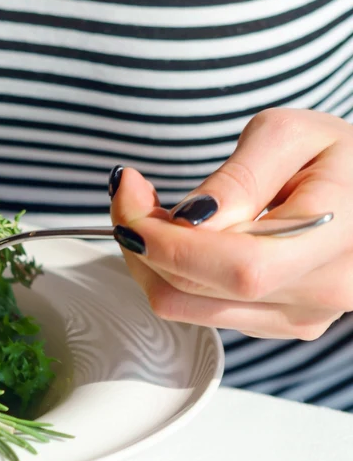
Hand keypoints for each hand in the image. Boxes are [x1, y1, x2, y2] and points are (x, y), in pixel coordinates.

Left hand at [110, 108, 352, 340]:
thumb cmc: (341, 155)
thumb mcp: (292, 136)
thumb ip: (239, 178)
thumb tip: (188, 223)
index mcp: (335, 241)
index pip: (234, 267)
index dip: (164, 239)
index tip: (128, 193)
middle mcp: (321, 293)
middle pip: (194, 291)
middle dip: (142, 240)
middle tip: (131, 193)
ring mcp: (299, 317)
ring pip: (186, 307)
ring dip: (151, 259)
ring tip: (154, 211)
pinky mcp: (279, 325)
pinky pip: (202, 309)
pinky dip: (174, 273)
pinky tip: (185, 236)